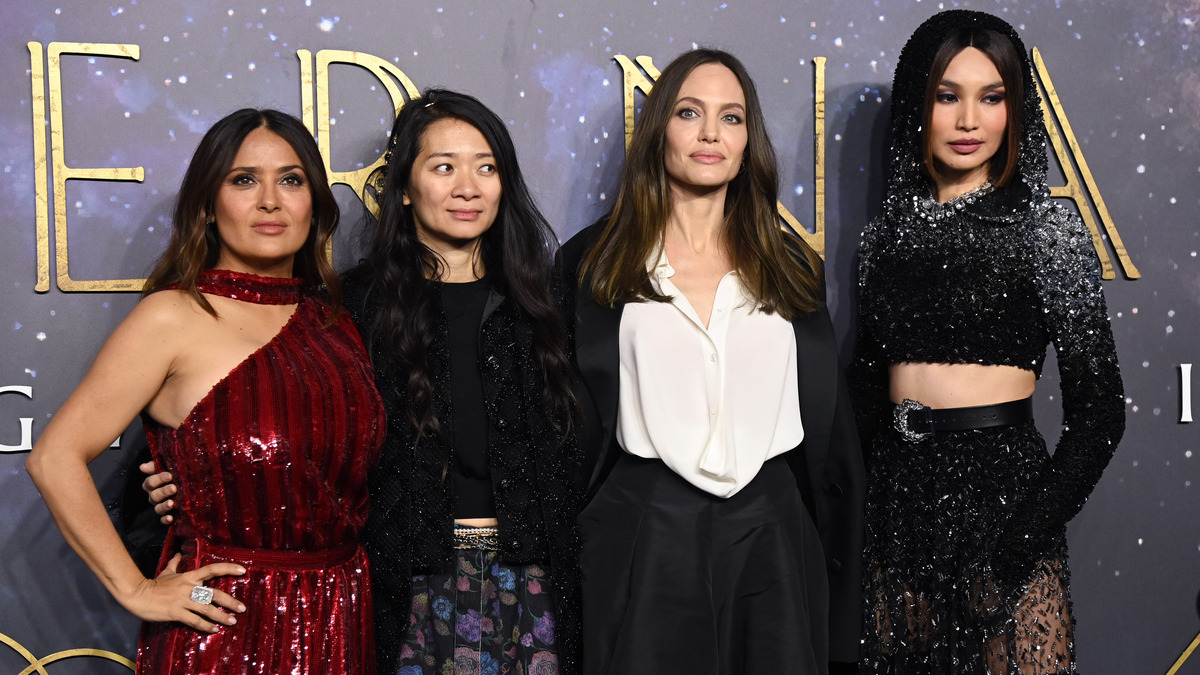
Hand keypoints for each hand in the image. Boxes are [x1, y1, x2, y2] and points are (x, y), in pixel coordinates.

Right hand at [120, 553, 246, 632]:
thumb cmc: (154, 585)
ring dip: (221, 617)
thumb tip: (178, 554)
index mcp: (189, 577)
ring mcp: (183, 601)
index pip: (212, 569)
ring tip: (232, 622)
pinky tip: (214, 630)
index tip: (243, 570)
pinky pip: (194, 621)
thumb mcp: (166, 572)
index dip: (228, 568)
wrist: (138, 595)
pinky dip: (205, 626)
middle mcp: (189, 588)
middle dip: (230, 602)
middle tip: (242, 608)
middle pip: (215, 593)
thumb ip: (175, 564)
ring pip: (207, 609)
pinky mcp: (176, 612)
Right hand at [140, 461, 176, 524]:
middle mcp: (155, 496)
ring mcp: (161, 506)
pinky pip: (163, 521)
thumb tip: (142, 467)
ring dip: (164, 506)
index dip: (158, 479)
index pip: (150, 482)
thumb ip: (156, 465)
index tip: (170, 475)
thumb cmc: (178, 472)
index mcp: (153, 484)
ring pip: (158, 508)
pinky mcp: (169, 515)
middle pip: (154, 496)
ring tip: (171, 503)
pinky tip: (170, 518)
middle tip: (174, 488)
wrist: (194, 484)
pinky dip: (165, 520)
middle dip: (163, 491)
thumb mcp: (169, 466)